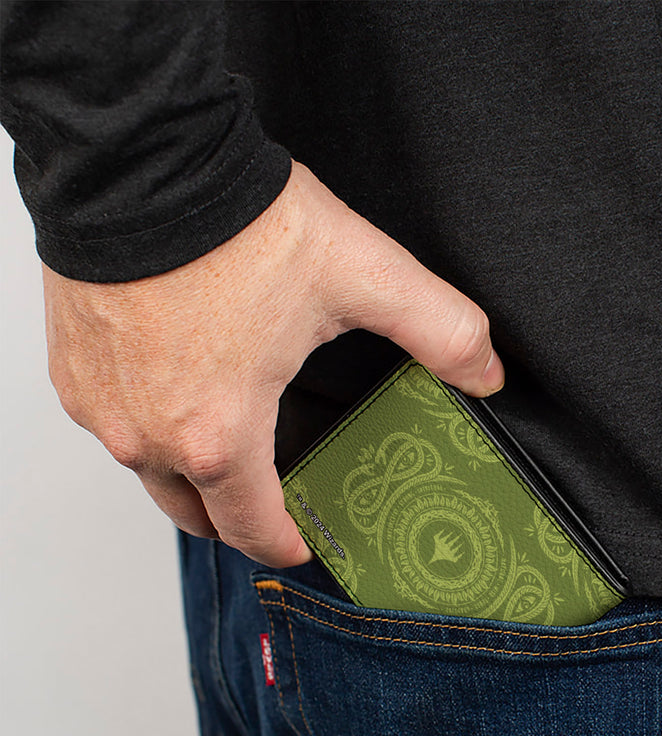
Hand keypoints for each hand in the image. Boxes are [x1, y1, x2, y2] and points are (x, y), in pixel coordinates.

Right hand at [43, 161, 503, 566]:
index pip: (251, 531)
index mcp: (220, 435)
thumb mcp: (364, 277)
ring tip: (232, 445)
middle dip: (237, 520)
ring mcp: (102, 407)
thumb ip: (441, 331)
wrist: (138, 160)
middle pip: (195, 516)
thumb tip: (488, 373)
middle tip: (272, 503)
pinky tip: (183, 392)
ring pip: (151, 474)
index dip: (285, 547)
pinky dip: (151, 426)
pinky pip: (115, 426)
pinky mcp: (71, 372)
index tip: (304, 543)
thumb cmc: (237, 225)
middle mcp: (149, 437)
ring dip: (193, 474)